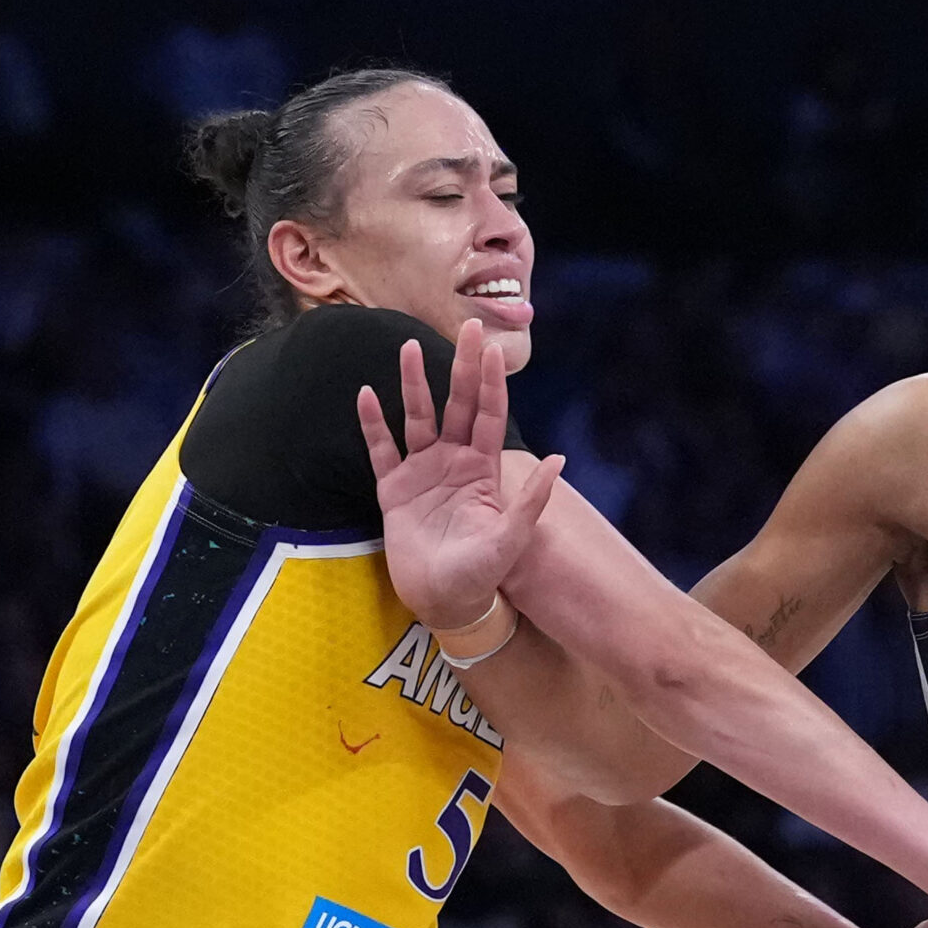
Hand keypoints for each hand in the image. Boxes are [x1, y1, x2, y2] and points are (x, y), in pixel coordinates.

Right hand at [359, 319, 562, 630]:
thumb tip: (561, 458)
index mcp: (483, 469)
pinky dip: (372, 423)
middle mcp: (453, 462)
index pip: (487, 416)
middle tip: (467, 327)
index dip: (491, 383)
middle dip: (461, 367)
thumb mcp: (512, 538)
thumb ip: (533, 499)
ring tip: (408, 347)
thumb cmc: (483, 573)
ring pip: (417, 417)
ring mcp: (422, 472)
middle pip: (456, 404)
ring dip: (413, 384)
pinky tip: (366, 394)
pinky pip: (381, 449)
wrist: (445, 600)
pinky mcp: (393, 488)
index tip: (492, 349)